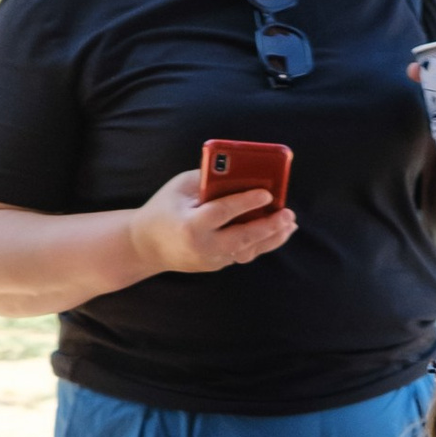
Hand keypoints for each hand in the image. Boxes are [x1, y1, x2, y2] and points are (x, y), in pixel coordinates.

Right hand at [131, 170, 298, 276]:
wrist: (146, 246)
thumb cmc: (164, 208)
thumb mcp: (180, 188)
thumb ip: (208, 179)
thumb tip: (242, 172)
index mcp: (190, 225)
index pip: (223, 212)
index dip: (247, 202)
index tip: (268, 193)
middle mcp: (202, 247)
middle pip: (242, 238)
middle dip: (268, 226)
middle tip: (289, 214)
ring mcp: (210, 260)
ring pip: (248, 251)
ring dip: (272, 238)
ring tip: (290, 224)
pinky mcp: (216, 265)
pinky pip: (243, 253)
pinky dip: (262, 243)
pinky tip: (277, 232)